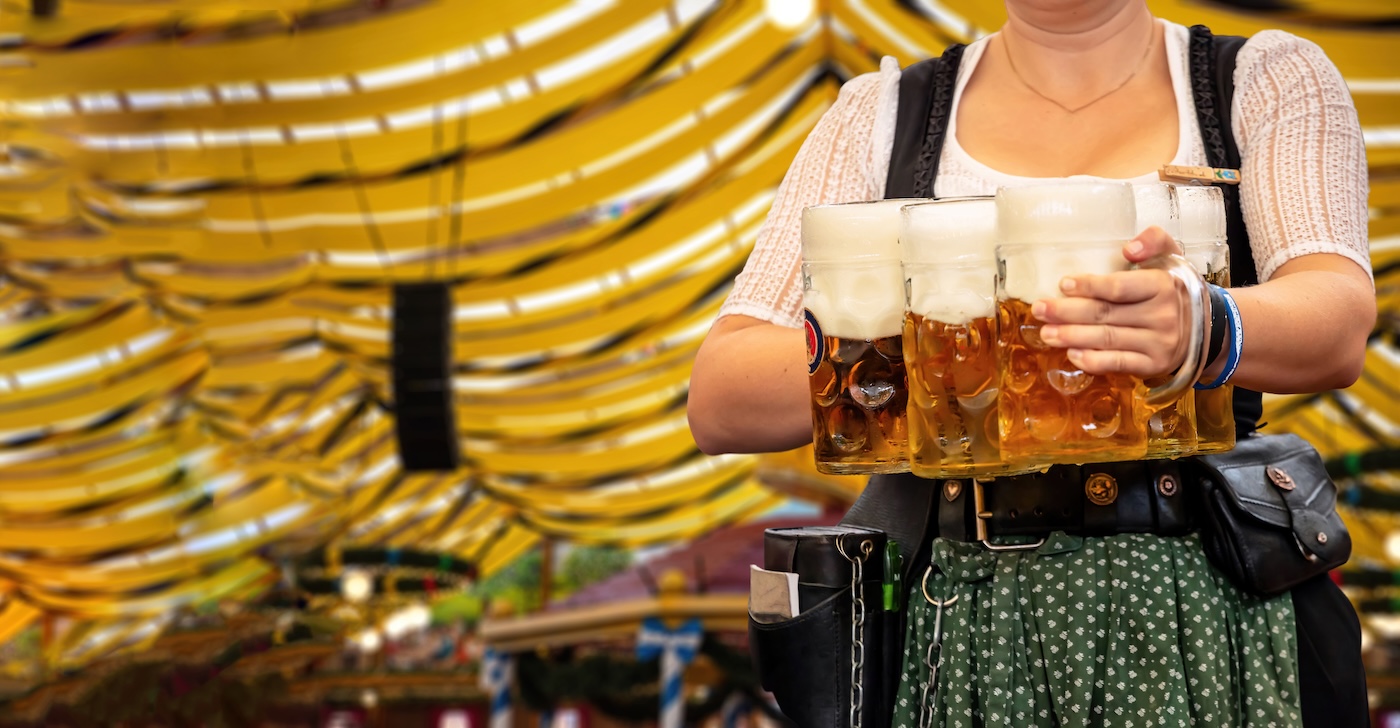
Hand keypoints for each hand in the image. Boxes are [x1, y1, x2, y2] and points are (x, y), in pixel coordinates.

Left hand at [1033, 227, 1189, 377]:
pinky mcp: (1153, 364)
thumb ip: (1154, 240)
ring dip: (1072, 337)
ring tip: (1046, 333)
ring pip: (1107, 339)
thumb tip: (1129, 248)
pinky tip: (1072, 354)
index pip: (1120, 287)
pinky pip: (1118, 364)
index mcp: (1163, 285)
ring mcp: (1159, 343)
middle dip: (1067, 312)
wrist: (1207, 327)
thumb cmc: (1175, 288)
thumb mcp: (1172, 257)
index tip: (1063, 284)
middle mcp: (1162, 315)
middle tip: (1040, 309)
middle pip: (1105, 314)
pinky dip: (1093, 361)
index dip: (1090, 286)